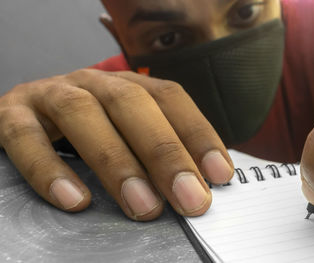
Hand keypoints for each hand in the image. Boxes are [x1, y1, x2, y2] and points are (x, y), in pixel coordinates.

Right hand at [0, 69, 233, 220]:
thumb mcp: (124, 137)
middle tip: (188, 198)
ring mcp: (48, 94)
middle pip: (132, 105)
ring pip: (83, 114)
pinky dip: (50, 170)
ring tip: (143, 206)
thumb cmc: (86, 134)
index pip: (169, 98)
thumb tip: (198, 189)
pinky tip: (76, 201)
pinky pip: (24, 138)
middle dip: (165, 153)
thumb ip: (154, 156)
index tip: (219, 175)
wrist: (20, 119)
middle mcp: (92, 83)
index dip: (197, 133)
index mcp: (125, 85)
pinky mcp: (10, 115)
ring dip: (117, 163)